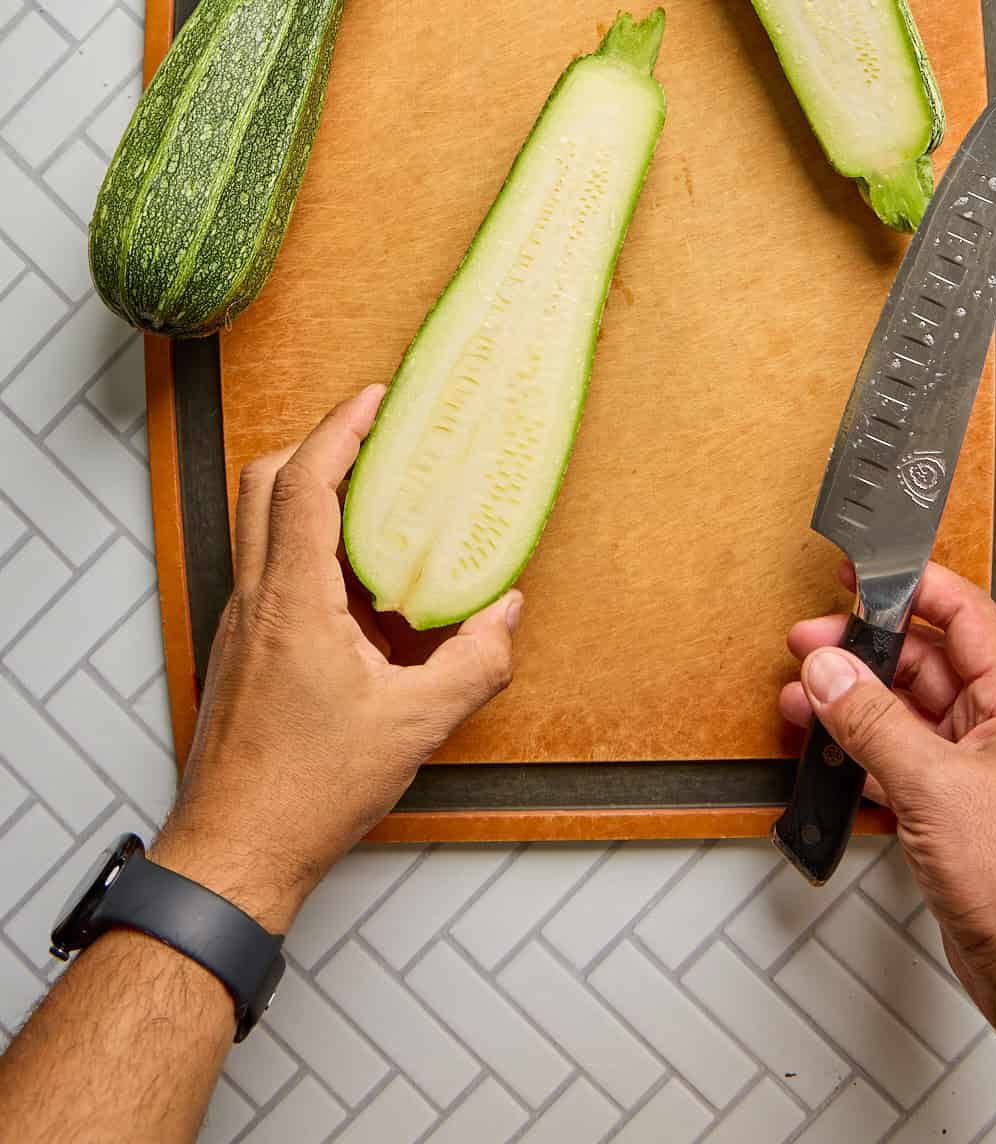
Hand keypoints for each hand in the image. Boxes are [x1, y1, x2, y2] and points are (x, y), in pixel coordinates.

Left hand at [151, 386, 520, 931]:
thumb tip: (505, 616)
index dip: (339, 429)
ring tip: (372, 499)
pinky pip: (268, 570)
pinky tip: (355, 584)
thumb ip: (471, 664)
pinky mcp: (241, 653)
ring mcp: (241, 626)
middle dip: (315, 444)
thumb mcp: (414, 728)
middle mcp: (256, 601)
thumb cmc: (306, 793)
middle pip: (264, 484)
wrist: (233, 853)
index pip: (305, 484)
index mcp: (293, 602)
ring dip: (308, 495)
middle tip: (370, 434)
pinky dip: (306, 547)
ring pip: (259, 526)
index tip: (374, 399)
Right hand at [780, 561, 995, 1143]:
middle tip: (810, 646)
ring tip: (804, 701)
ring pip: (904, 717)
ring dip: (853, 707)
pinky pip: (897, 765)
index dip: (912, 587)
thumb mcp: (937, 786)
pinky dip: (859, 757)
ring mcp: (973, 776)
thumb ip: (874, 724)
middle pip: (924, 665)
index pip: (964, 616)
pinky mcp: (951, 818)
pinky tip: (828, 758)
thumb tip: (831, 670)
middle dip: (864, 651)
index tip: (860, 574)